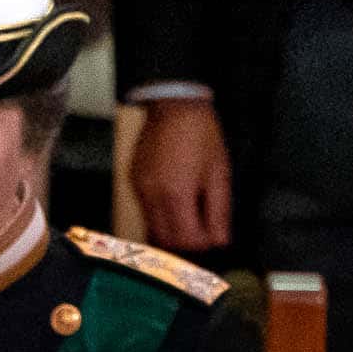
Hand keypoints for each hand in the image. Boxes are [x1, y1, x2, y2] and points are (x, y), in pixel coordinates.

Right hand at [130, 97, 230, 252]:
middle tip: (201, 237)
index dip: (201, 245)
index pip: (186, 240)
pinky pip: (144, 210)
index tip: (212, 239)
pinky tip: (174, 204)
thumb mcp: (219, 174)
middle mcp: (152, 196)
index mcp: (176, 194)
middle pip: (166, 240)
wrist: (174, 105)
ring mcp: (138, 189)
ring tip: (189, 221)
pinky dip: (159, 216)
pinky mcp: (132, 181)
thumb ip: (219, 212)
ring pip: (152, 228)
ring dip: (170, 232)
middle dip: (185, 245)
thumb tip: (220, 241)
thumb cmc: (200, 135)